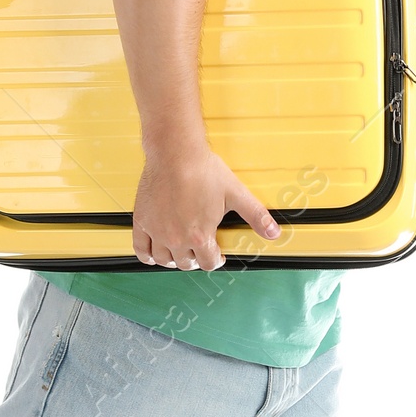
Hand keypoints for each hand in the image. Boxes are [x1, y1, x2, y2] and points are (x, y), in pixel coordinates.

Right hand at [131, 146, 279, 269]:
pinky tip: (154, 254)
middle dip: (196, 259)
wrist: (176, 153)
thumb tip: (274, 232)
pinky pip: (140, 249)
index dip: (216, 260)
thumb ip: (256, 215)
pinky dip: (147, 255)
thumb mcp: (236, 194)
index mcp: (200, 236)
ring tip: (180, 251)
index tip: (216, 254)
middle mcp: (177, 238)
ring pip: (164, 260)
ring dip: (174, 259)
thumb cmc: (203, 170)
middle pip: (187, 264)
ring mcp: (157, 231)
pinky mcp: (142, 221)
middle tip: (199, 249)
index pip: (209, 263)